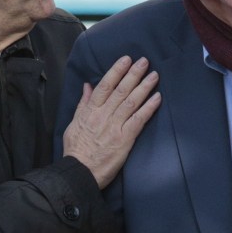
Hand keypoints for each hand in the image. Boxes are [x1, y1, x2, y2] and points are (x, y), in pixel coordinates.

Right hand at [62, 56, 160, 188]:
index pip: (104, 86)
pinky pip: (138, 120)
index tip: (126, 60)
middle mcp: (103, 115)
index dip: (116, 71)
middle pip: (121, 90)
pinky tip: (157, 98)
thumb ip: (83, 104)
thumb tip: (87, 86)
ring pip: (131, 102)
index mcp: (90, 111)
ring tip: (154, 75)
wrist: (79, 172)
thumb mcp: (73, 123)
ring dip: (144, 87)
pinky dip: (148, 108)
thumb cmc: (76, 150)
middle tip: (144, 61)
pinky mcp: (124, 139)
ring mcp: (114, 127)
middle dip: (133, 74)